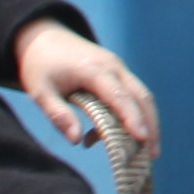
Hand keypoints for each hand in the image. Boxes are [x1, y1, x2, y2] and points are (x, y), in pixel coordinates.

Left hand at [13, 17, 157, 155]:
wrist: (44, 37)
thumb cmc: (40, 65)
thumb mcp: (40, 91)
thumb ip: (58, 115)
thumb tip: (76, 140)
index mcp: (93, 69)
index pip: (119, 96)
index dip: (132, 118)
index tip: (143, 139)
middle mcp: (113, 66)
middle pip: (141, 96)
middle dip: (151, 125)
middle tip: (153, 155)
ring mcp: (118, 68)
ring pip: (141, 96)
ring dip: (146, 122)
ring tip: (145, 153)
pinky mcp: (118, 73)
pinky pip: (131, 95)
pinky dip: (131, 116)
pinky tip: (112, 136)